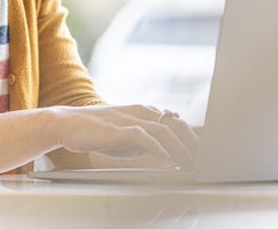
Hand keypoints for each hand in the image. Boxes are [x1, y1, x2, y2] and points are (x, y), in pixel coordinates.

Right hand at [52, 105, 198, 169]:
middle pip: (177, 125)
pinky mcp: (118, 128)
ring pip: (164, 130)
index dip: (195, 138)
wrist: (68, 124)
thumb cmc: (99, 132)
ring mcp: (130, 118)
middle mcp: (142, 112)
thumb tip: (172, 154)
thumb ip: (150, 140)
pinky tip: (166, 158)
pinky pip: (143, 136)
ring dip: (181, 149)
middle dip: (195, 144)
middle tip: (206, 162)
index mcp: (146, 112)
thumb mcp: (130, 137)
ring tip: (192, 164)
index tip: (209, 154)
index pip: (177, 123)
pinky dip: (157, 147)